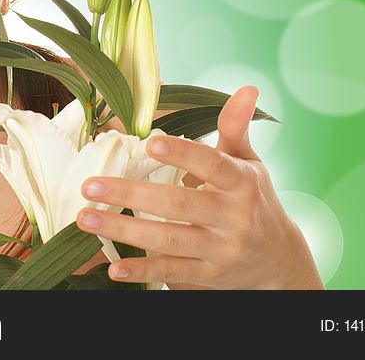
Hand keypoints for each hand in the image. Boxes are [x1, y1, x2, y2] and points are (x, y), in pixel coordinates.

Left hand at [76, 86, 324, 288]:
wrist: (278, 261)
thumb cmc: (254, 202)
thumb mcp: (249, 165)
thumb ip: (236, 129)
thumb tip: (247, 88)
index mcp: (242, 184)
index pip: (212, 165)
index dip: (183, 155)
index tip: (151, 144)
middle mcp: (233, 218)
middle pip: (179, 205)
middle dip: (132, 195)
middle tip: (90, 185)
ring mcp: (219, 250)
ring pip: (168, 240)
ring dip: (124, 230)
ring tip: (86, 218)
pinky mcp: (206, 276)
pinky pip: (171, 272)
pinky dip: (142, 270)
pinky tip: (113, 267)